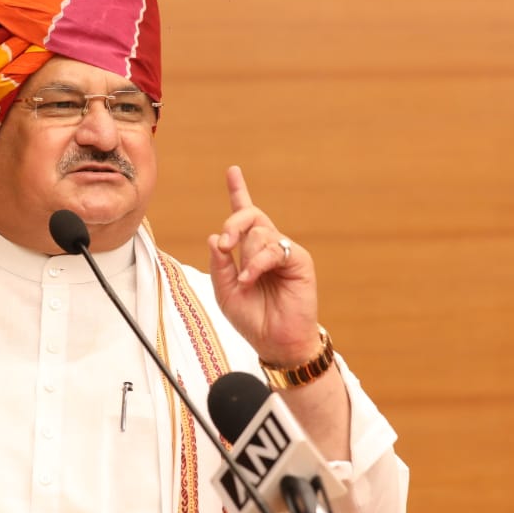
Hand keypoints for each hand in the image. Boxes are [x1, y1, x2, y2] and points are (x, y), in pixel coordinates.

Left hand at [207, 165, 320, 365]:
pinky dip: (258, 263)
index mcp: (249, 251)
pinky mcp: (298, 260)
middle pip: (250, 215)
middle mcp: (267, 246)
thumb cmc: (252, 319)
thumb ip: (218, 266)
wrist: (276, 342)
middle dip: (233, 223)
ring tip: (246, 280)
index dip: (239, 191)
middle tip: (224, 244)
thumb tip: (214, 237)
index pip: (245, 215)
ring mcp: (284, 251)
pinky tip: (251, 278)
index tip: (233, 171)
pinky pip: (274, 249)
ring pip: (259, 232)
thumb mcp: (225, 292)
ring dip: (246, 256)